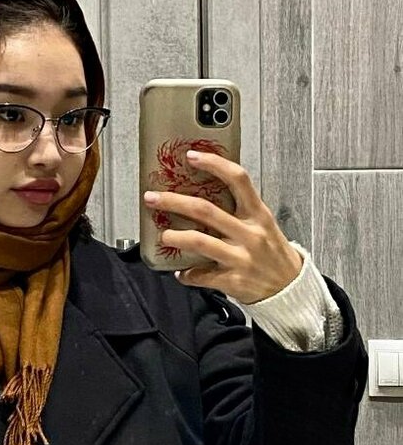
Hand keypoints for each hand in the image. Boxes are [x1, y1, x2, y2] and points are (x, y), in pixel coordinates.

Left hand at [142, 149, 302, 304]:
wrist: (291, 288)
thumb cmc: (273, 253)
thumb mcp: (263, 225)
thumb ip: (239, 210)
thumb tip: (202, 193)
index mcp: (258, 215)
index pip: (238, 180)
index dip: (214, 164)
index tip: (192, 156)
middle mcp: (250, 234)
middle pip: (205, 211)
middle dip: (174, 201)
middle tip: (153, 198)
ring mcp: (241, 258)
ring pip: (199, 242)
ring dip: (175, 237)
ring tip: (164, 236)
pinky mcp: (233, 281)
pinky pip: (201, 276)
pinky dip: (187, 274)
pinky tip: (182, 272)